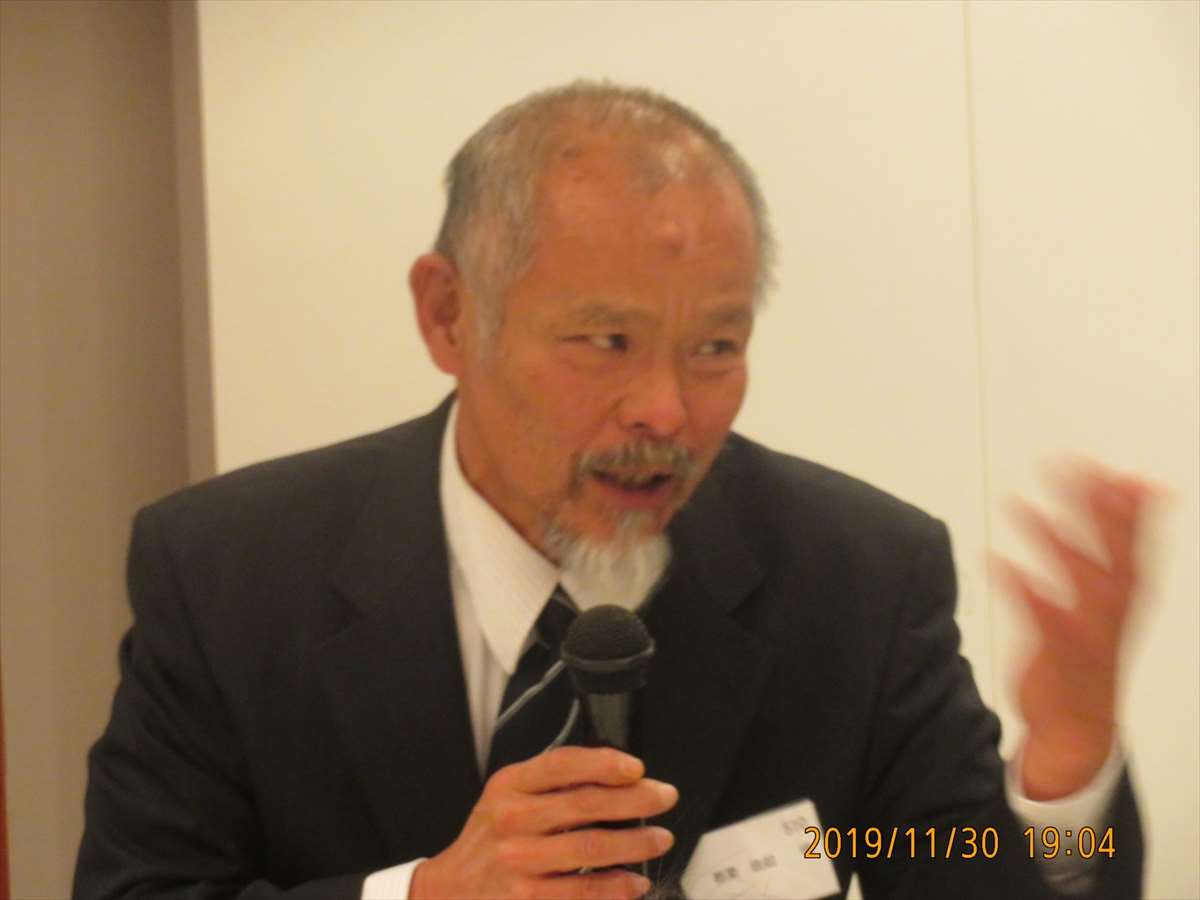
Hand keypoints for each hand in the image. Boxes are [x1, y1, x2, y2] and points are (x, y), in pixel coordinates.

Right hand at [410, 746, 677, 898]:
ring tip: (659, 839)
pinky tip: (636, 882)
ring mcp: (519, 863)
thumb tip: (614, 772)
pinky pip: (586, 892)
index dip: (605, 762)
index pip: (563, 764)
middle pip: (586, 804)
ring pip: (593, 848)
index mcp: (509, 786)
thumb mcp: (505, 797)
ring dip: (636, 843)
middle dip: (636, 800)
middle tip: (664, 797)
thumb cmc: (489, 842)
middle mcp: (511, 821)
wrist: (450, 892)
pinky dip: (618, 886)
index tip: (637, 767)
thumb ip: (549, 782)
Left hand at [993, 464, 1157, 799]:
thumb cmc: (1086, 657)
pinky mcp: (1054, 654)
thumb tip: (1115, 503)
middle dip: (1098, 511)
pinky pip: (1038, 616)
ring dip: (1050, 540)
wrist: (1076, 730)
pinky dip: (1021, 588)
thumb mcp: (1107, 605)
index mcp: (1126, 598)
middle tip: (1078, 469)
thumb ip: (1107, 552)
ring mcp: (1085, 633)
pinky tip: (996, 561)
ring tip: (1020, 505)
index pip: (1135, 544)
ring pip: (1075, 579)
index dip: (1130, 509)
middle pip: (1112, 553)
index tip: (1120, 472)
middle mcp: (1111, 612)